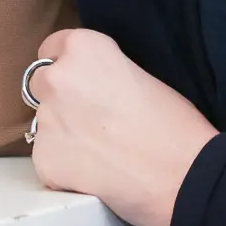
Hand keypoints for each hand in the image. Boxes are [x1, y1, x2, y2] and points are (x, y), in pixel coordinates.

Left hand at [23, 29, 217, 225]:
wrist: (185, 178)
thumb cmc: (176, 126)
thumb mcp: (140, 74)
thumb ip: (102, 72)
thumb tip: (89, 84)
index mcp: (83, 48)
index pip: (53, 47)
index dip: (70, 66)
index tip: (85, 83)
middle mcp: (56, 79)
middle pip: (40, 84)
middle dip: (60, 98)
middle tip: (92, 119)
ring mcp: (46, 122)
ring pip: (44, 125)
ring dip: (63, 135)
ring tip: (101, 152)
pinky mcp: (44, 161)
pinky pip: (48, 160)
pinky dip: (65, 167)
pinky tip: (96, 174)